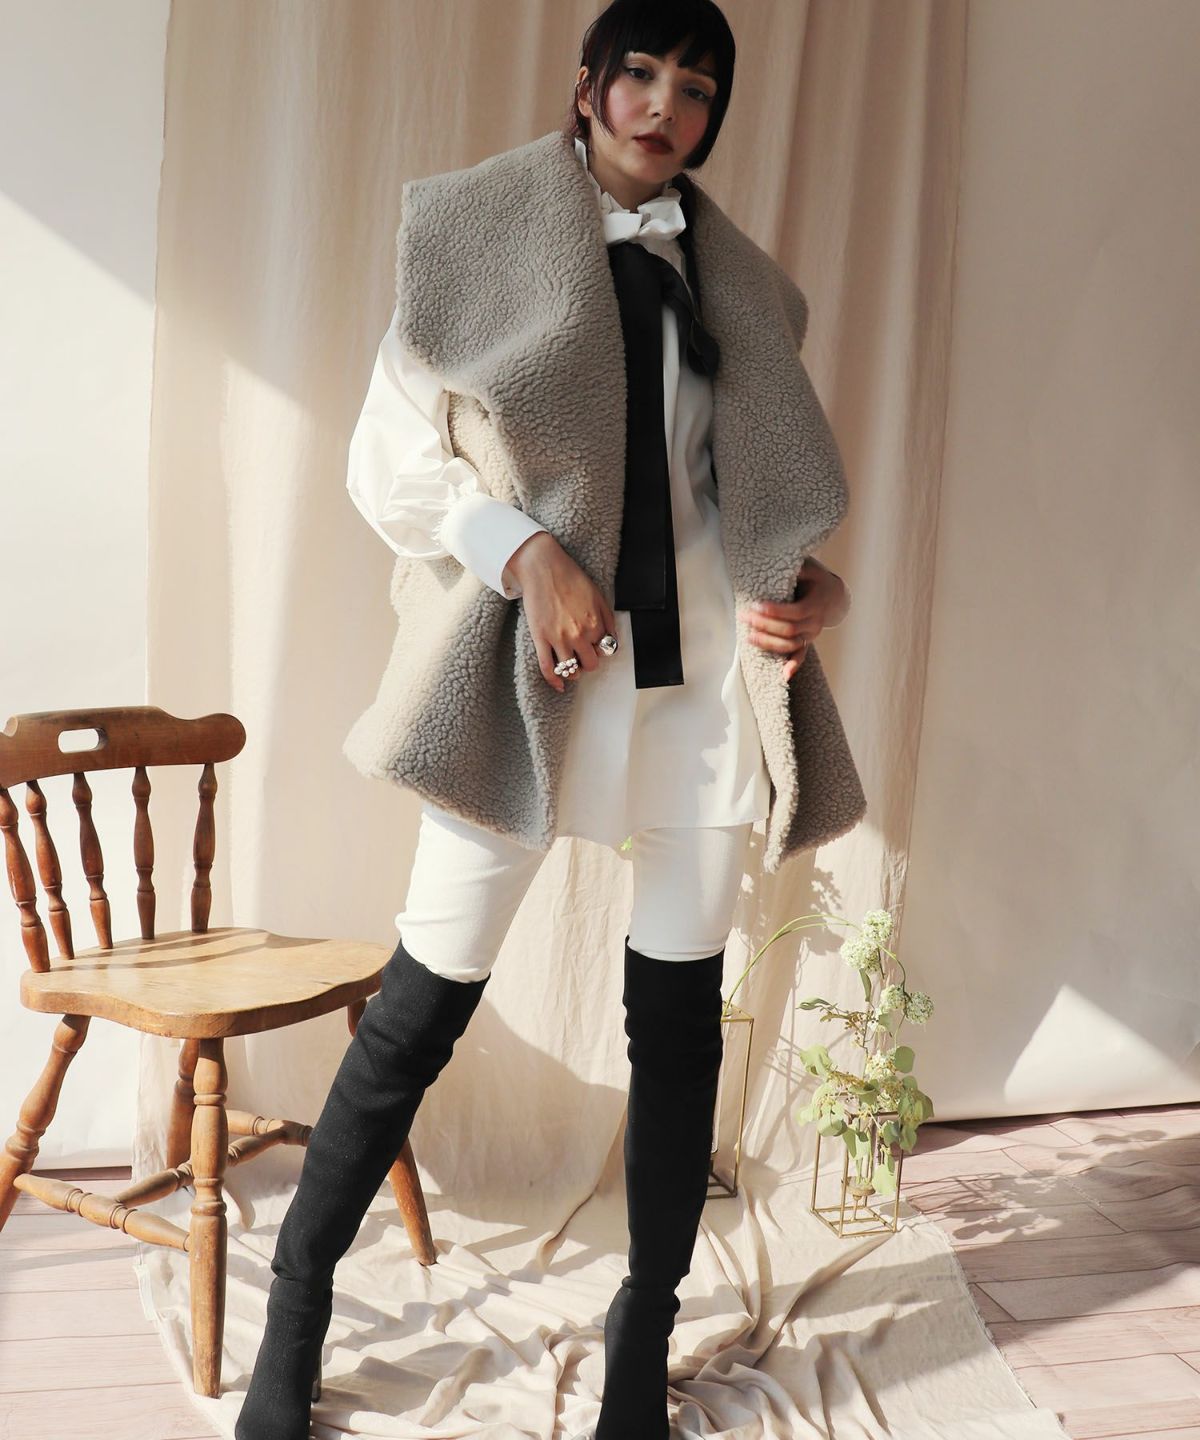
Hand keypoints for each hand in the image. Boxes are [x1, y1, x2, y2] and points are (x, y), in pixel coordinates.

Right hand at [507, 533, 619, 692]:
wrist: (543, 567)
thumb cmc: (570, 577)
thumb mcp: (598, 595)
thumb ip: (607, 619)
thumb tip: (612, 641)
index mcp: (595, 623)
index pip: (605, 652)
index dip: (600, 651)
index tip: (593, 648)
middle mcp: (579, 634)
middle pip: (590, 665)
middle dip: (588, 663)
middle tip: (582, 657)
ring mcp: (559, 638)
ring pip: (570, 670)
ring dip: (572, 672)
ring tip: (570, 666)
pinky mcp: (541, 638)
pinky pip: (548, 668)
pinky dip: (554, 681)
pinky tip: (558, 686)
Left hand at [738, 560, 848, 682]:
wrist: (832, 594)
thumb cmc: (814, 578)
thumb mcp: (808, 567)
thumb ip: (795, 567)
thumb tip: (775, 561)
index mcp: (817, 603)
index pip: (795, 612)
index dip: (775, 611)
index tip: (756, 606)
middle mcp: (816, 622)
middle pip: (789, 630)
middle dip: (765, 625)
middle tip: (744, 616)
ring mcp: (812, 635)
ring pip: (790, 645)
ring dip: (769, 643)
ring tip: (749, 636)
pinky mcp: (807, 642)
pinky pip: (800, 656)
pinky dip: (792, 666)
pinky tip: (783, 676)